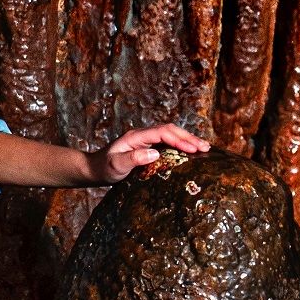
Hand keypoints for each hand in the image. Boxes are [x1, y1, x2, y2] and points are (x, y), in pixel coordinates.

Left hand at [91, 123, 211, 184]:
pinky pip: (168, 143)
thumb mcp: (116, 165)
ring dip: (187, 140)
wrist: (94, 169)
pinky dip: (181, 145)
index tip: (193, 149)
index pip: (162, 132)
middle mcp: (142, 135)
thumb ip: (133, 158)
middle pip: (170, 130)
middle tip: (206, 148)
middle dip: (189, 137)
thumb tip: (154, 153)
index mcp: (136, 136)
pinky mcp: (147, 148)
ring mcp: (145, 141)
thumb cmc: (104, 168)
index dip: (179, 139)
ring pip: (171, 135)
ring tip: (204, 148)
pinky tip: (191, 152)